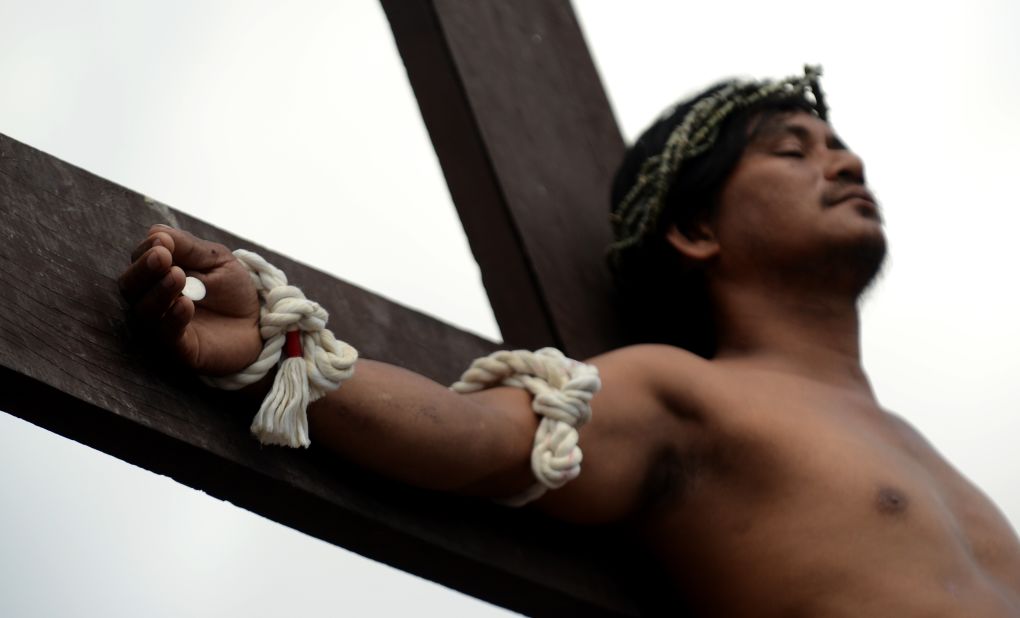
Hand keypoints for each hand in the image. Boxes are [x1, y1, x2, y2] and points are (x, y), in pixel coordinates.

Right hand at [119, 224, 261, 375]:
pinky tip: (185, 305)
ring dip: (159, 292)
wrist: (258, 322)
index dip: (147, 249)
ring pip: (146, 310)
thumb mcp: (216, 260)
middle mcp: (153, 299)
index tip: (162, 241)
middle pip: (131, 286)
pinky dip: (173, 319)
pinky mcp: (181, 348)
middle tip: (161, 257)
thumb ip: (189, 248)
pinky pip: (168, 335)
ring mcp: (164, 325)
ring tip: (177, 276)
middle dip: (144, 270)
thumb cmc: (232, 288)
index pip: (140, 259)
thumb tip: (156, 232)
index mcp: (158, 274)